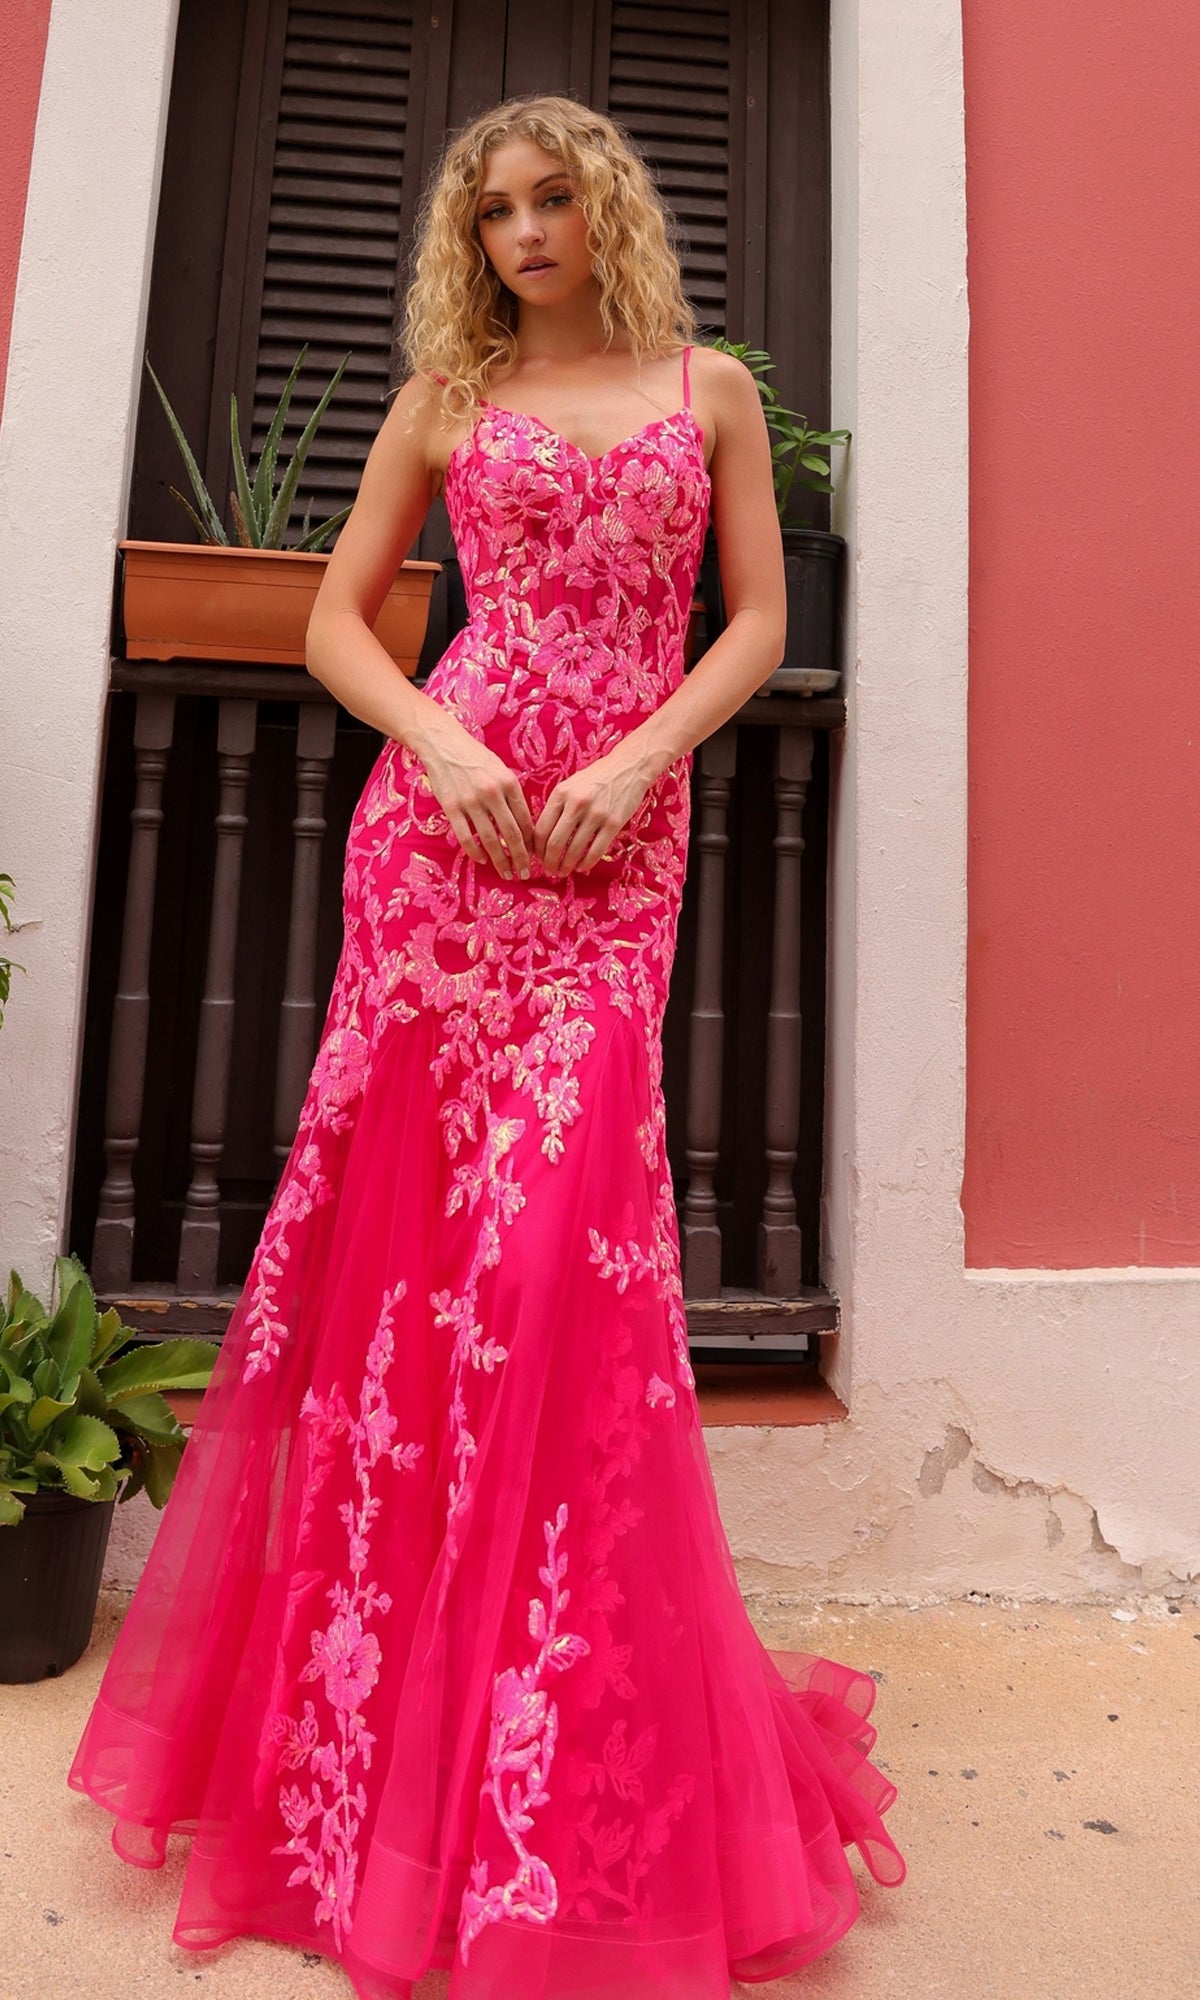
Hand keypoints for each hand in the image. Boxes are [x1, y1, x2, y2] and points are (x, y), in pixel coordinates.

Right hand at [415, 717, 535, 877]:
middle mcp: (492, 793)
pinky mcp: (452, 807)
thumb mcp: (501, 770)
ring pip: (489, 839)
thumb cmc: (476, 758)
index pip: (525, 820)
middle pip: (512, 834)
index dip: (532, 842)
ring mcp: (471, 801)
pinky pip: (465, 836)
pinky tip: (482, 860)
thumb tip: (524, 824)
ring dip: (500, 860)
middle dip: (521, 858)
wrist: (444, 744)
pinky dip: (475, 851)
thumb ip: (512, 794)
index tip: (535, 856)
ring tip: (506, 873)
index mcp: (509, 783)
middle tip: (525, 874)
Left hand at [534, 747, 655, 874]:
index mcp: (561, 793)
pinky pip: (596, 851)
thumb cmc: (596, 777)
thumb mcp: (570, 785)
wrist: (629, 767)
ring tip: (564, 871)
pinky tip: (582, 867)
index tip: (539, 857)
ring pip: (574, 850)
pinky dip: (586, 863)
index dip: (537, 849)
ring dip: (566, 866)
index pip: (541, 829)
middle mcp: (576, 803)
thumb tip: (543, 838)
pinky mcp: (614, 823)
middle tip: (550, 870)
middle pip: (554, 843)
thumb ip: (557, 807)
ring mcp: (596, 814)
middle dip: (549, 862)